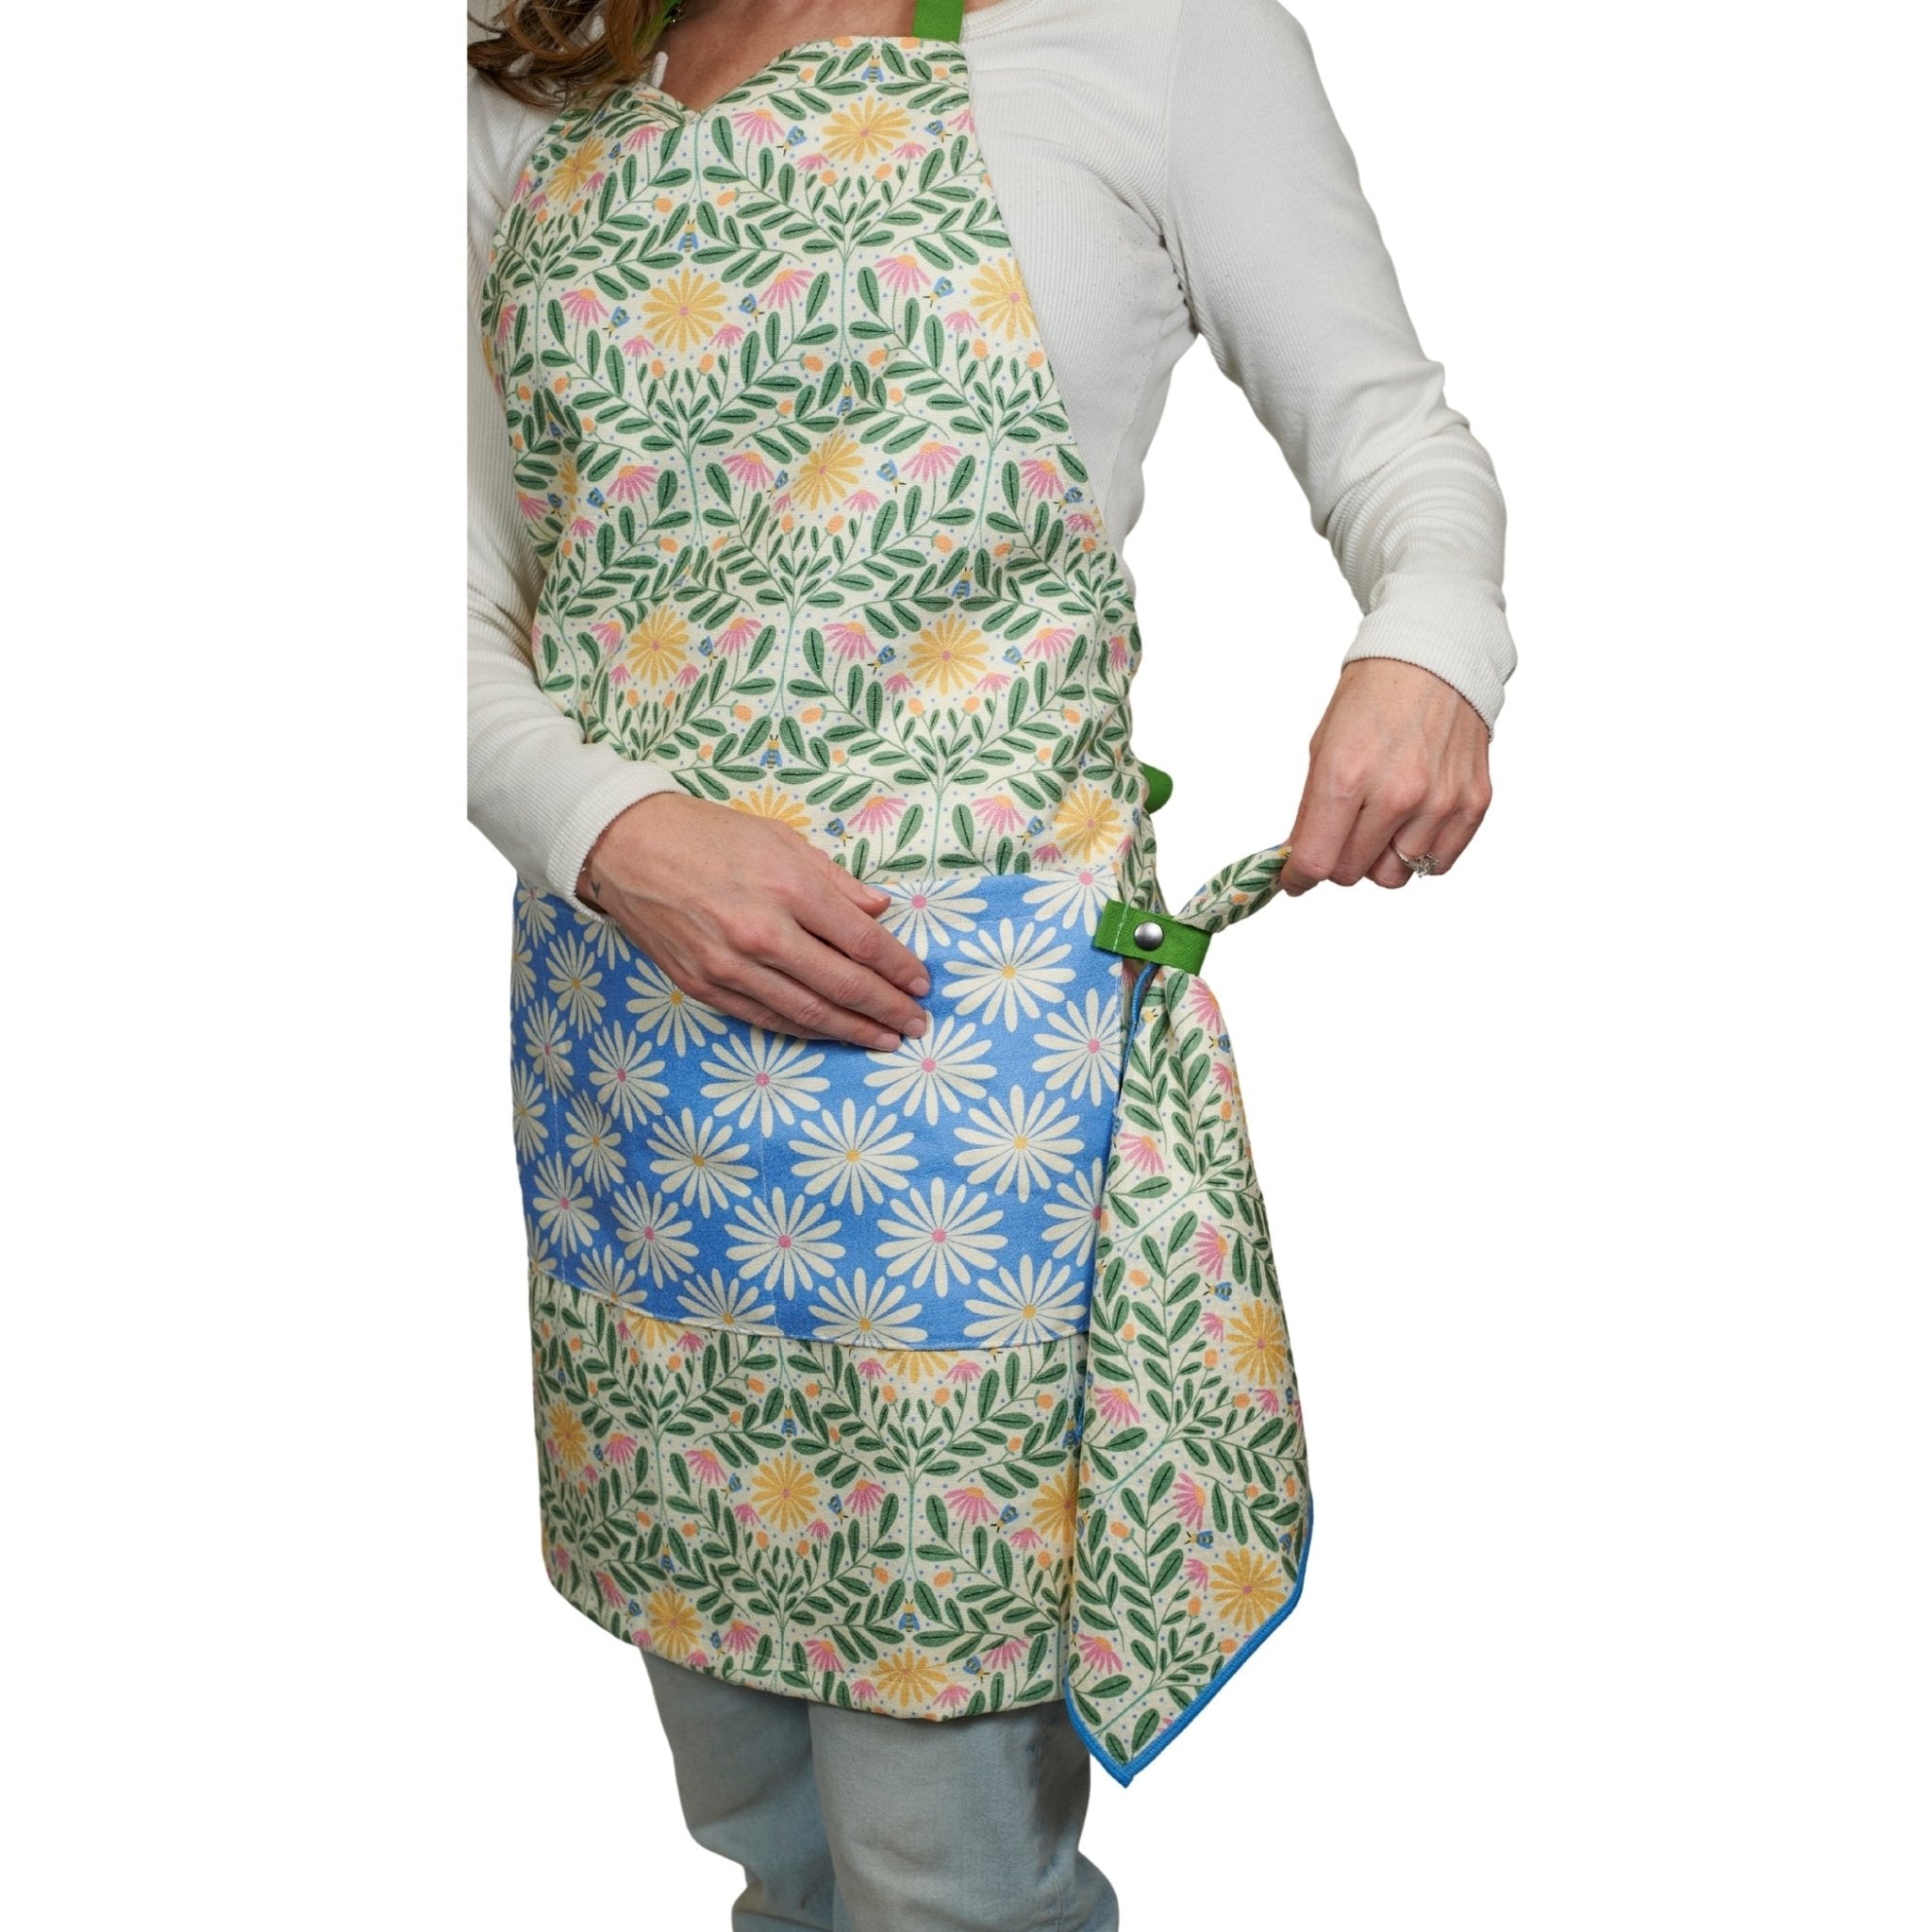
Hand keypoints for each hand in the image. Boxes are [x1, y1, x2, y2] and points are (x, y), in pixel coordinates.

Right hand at [575, 793, 930, 1049]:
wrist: (624, 846)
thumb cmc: (705, 833)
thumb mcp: (780, 838)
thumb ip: (835, 880)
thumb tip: (880, 909)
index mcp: (788, 887)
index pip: (863, 942)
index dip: (900, 968)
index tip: (922, 982)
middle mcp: (763, 933)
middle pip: (843, 985)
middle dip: (888, 1008)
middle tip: (918, 1024)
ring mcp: (730, 965)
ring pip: (807, 1013)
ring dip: (853, 1030)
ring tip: (885, 1039)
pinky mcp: (704, 984)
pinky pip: (766, 1018)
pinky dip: (805, 1030)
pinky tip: (831, 1033)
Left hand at [1278, 659, 1492, 894]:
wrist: (1433, 660)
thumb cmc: (1373, 698)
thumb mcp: (1323, 747)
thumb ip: (1312, 810)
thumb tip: (1301, 860)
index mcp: (1347, 775)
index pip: (1316, 860)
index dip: (1298, 877)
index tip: (1295, 879)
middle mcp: (1397, 794)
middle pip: (1351, 874)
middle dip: (1337, 860)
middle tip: (1340, 834)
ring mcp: (1440, 802)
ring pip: (1394, 876)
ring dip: (1379, 859)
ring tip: (1380, 821)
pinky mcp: (1473, 804)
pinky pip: (1438, 863)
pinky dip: (1419, 853)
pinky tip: (1411, 823)